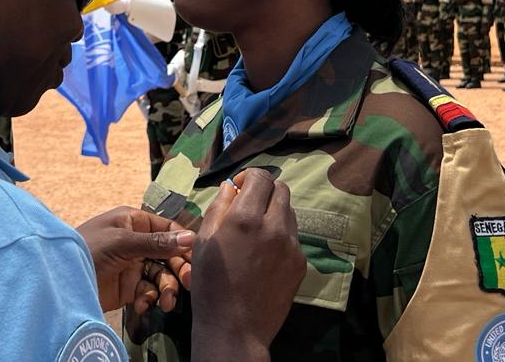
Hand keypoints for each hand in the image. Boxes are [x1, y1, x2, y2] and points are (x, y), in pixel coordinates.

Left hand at [77, 206, 192, 312]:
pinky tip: (141, 305)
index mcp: (134, 222)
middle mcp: (136, 242)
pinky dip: (148, 299)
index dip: (183, 244)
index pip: (168, 230)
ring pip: (161, 275)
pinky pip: (148, 291)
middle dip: (178, 270)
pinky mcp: (127, 288)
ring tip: (165, 303)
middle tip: (187, 284)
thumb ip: (157, 243)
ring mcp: (132, 265)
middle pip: (169, 255)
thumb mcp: (122, 243)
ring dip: (166, 289)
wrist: (59, 282)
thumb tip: (191, 238)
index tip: (196, 259)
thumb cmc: (88, 250)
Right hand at [190, 169, 305, 359]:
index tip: (238, 186)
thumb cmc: (210, 285)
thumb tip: (231, 185)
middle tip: (247, 205)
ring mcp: (291, 245)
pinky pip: (292, 237)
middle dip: (264, 191)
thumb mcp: (203, 241)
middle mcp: (274, 226)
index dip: (248, 176)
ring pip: (289, 212)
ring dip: (273, 211)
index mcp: (246, 217)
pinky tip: (263, 253)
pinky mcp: (300, 263)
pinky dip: (280, 234)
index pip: (260, 176)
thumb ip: (219, 207)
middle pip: (280, 189)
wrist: (235, 328)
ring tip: (255, 231)